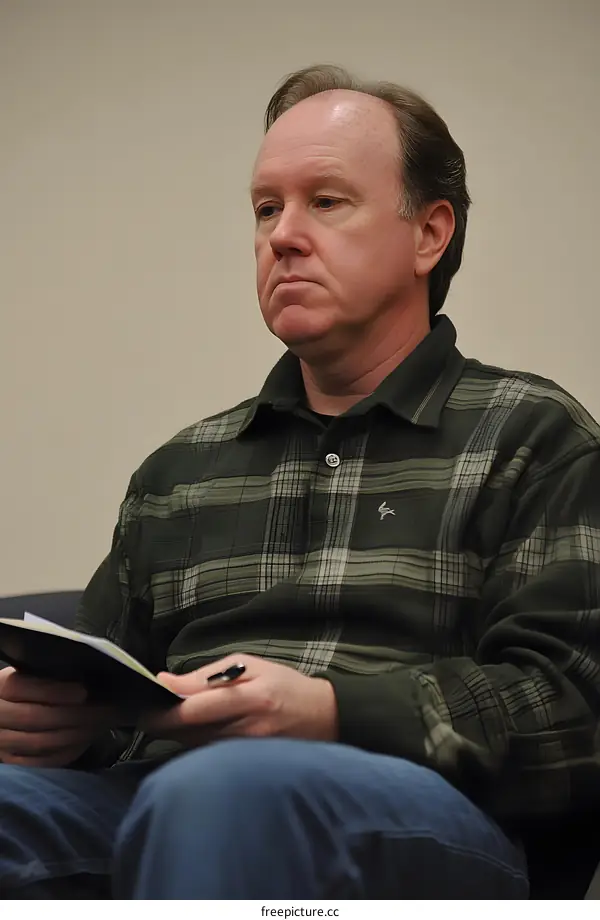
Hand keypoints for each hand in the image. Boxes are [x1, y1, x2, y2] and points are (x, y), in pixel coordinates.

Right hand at [0, 666, 114, 767]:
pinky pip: (41, 761)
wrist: (3, 714)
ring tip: (101, 724)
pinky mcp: (11, 762)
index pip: (23, 688)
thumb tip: (82, 678)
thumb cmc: (22, 689)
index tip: (83, 691)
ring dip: (75, 734)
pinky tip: (86, 740)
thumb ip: (44, 677)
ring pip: (40, 742)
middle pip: (35, 718)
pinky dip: (67, 751)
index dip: (54, 691)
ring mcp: (1, 743)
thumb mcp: (25, 676)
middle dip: (74, 714)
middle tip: (105, 710)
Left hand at [139, 654, 337, 747]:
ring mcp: (248, 752)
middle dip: (163, 724)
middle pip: (190, 732)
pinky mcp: (248, 766)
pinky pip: (209, 756)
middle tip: (148, 713)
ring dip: (177, 735)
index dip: (165, 709)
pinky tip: (192, 734)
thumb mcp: (250, 666)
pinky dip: (195, 745)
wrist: (325, 716)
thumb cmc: (284, 685)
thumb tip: (168, 682)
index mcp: (249, 697)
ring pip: (196, 747)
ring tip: (169, 720)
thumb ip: (208, 675)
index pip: (196, 708)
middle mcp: (248, 729)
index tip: (146, 702)